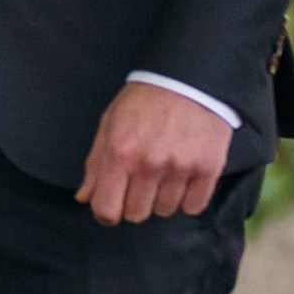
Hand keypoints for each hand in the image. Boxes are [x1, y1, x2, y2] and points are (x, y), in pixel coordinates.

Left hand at [75, 81, 233, 225]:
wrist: (187, 79)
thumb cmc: (143, 101)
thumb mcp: (110, 124)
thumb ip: (95, 164)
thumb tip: (84, 198)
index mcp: (120, 152)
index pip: (107, 209)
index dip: (106, 213)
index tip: (111, 205)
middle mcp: (149, 163)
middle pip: (136, 214)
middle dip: (134, 202)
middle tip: (140, 180)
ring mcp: (180, 168)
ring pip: (165, 211)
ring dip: (162, 198)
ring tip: (164, 170)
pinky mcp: (208, 169)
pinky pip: (193, 207)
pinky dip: (187, 198)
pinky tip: (183, 175)